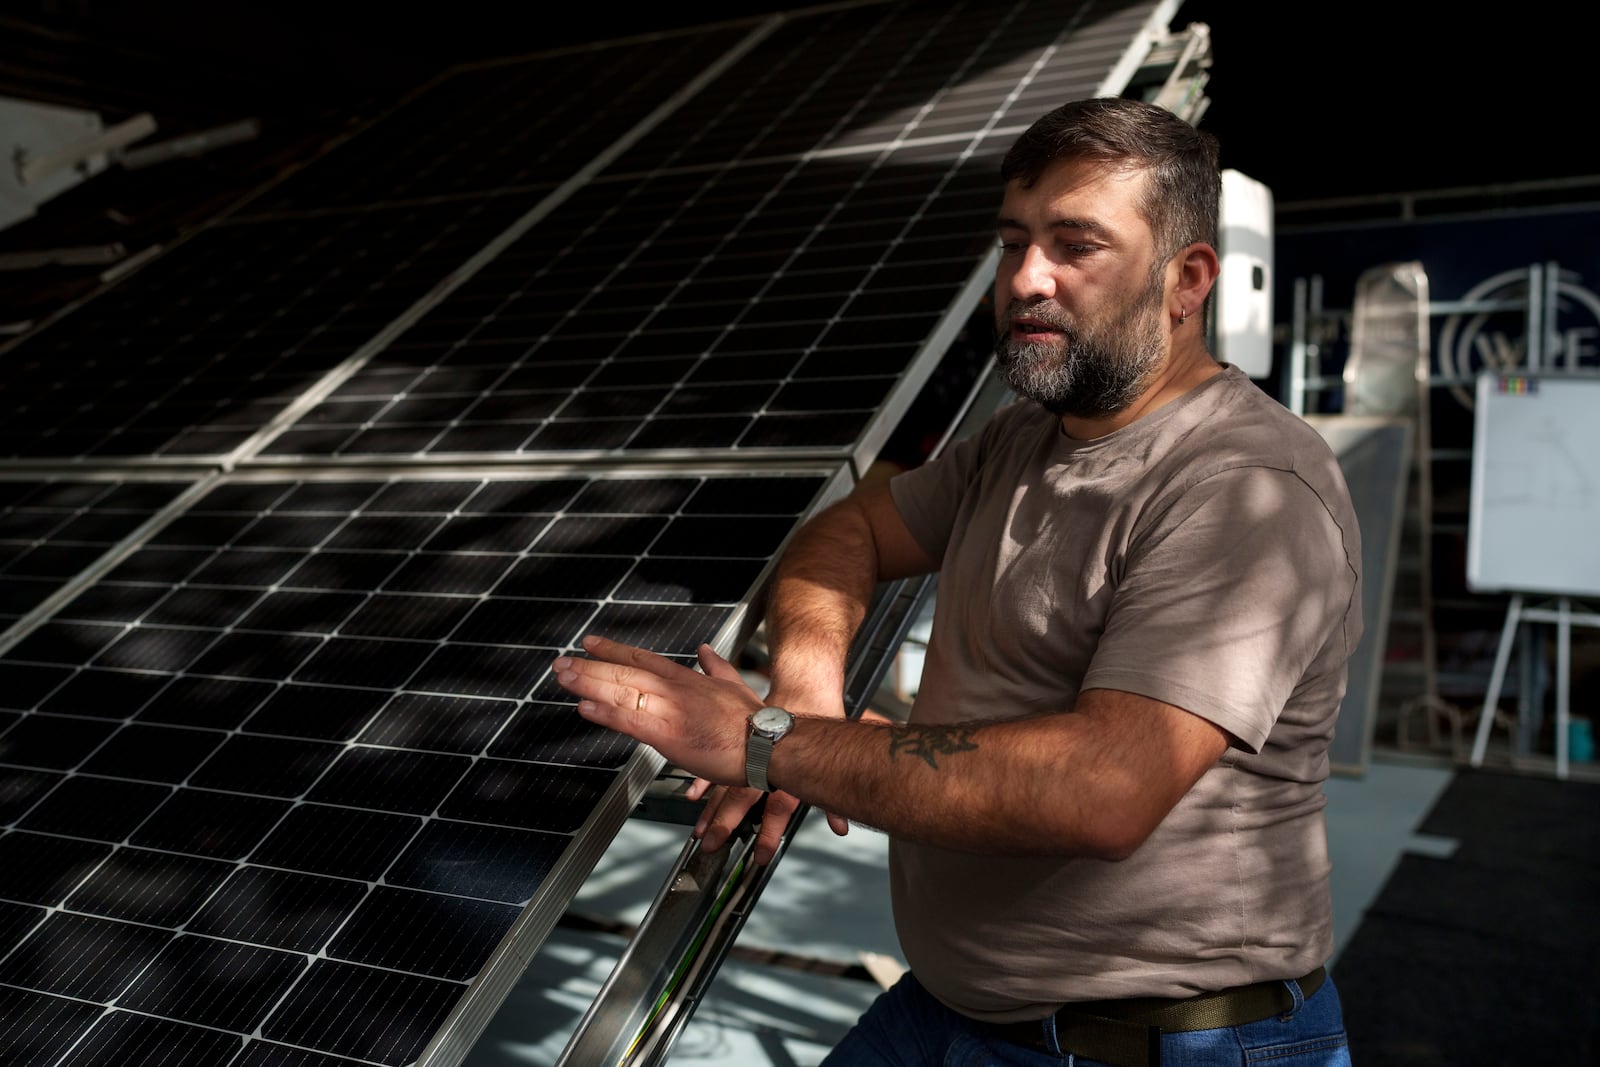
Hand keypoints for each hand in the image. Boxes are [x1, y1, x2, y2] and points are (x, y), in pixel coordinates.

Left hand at [553, 634, 758, 787]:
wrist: (766, 743)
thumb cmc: (752, 720)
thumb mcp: (733, 682)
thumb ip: (715, 665)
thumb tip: (705, 649)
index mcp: (686, 678)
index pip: (641, 659)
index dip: (613, 650)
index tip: (590, 643)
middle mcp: (673, 690)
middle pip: (623, 673)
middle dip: (589, 666)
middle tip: (561, 663)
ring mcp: (668, 711)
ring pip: (621, 693)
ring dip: (589, 683)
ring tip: (563, 678)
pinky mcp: (667, 736)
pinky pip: (629, 722)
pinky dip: (605, 713)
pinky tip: (585, 707)